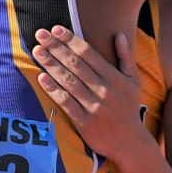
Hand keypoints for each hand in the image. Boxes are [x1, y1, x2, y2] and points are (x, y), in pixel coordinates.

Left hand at [32, 25, 150, 158]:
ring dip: (51, 64)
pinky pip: (65, 102)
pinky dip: (53, 89)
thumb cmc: (129, 108)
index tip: (56, 29)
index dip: (71, 40)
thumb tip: (119, 34)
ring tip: (37, 51)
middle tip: (40, 34)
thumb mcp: (134, 81)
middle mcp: (104, 90)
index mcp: (114, 78)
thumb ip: (125, 57)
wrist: (130, 143)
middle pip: (75, 64)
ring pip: (68, 81)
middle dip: (56, 47)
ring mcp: (93, 106)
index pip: (89, 53)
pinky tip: (41, 77)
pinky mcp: (84, 122)